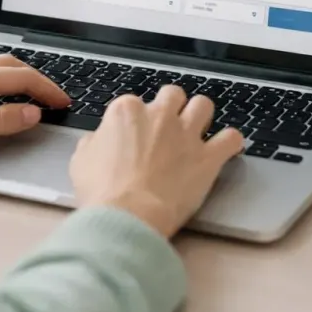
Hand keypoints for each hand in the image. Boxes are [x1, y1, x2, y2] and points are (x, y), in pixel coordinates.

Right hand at [69, 86, 243, 238]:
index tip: (135, 137)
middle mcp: (159, 115)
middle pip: (172, 95)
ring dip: (201, 115)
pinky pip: (231, 138)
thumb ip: (94, 143)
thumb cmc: (102, 191)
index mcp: (126, 111)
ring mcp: (186, 134)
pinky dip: (230, 142)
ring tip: (197, 130)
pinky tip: (225, 148)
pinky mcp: (208, 157)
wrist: (127, 216)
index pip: (133, 103)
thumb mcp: (81, 161)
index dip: (135, 121)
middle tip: (167, 127)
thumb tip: (98, 140)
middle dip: (171, 107)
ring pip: (203, 105)